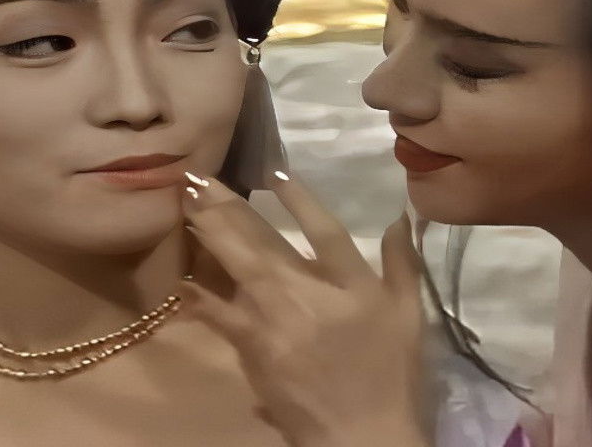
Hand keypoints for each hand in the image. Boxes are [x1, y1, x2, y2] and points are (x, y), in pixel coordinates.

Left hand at [179, 172, 429, 446]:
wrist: (362, 436)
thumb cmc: (391, 376)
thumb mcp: (411, 316)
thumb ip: (403, 263)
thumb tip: (400, 216)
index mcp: (350, 283)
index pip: (323, 229)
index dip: (299, 198)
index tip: (273, 171)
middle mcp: (307, 293)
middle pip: (262, 240)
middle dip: (228, 206)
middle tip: (197, 178)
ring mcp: (275, 320)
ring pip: (236, 267)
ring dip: (209, 235)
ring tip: (185, 207)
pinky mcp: (253, 349)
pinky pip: (220, 316)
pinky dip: (199, 298)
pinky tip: (180, 281)